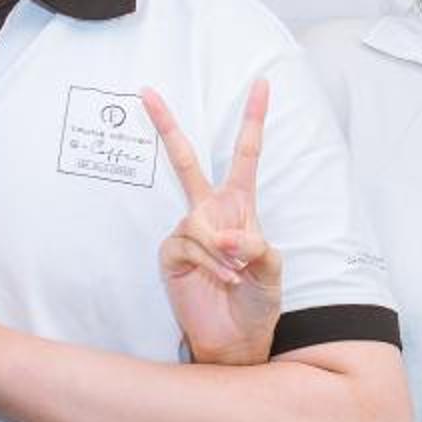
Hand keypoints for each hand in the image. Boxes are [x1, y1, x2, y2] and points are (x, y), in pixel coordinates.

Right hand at [142, 79, 282, 367]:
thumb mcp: (273, 270)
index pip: (246, 155)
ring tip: (234, 274)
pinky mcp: (172, 252)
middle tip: (148, 91)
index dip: (253, 120)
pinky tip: (219, 278)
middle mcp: (211, 211)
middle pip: (186, 161)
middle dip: (167, 126)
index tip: (263, 84)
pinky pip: (187, 243)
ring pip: (199, 222)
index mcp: (241, 206)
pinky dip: (207, 260)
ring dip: (221, 250)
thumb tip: (227, 236)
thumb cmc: (257, 300)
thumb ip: (256, 246)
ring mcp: (189, 231)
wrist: (236, 337)